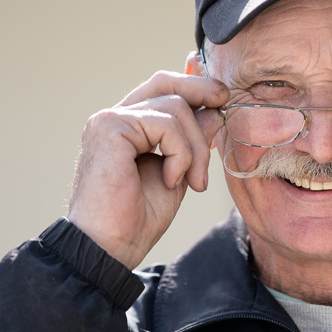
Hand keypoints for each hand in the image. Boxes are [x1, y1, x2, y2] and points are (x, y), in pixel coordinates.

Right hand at [67, 71, 227, 268]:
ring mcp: (109, 120)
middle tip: (224, 104)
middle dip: (201, 90)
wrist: (108, 249)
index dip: (194, 88)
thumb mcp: (178, 174)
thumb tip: (214, 111)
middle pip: (165, 82)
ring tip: (193, 181)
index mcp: (126, 128)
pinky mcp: (110, 128)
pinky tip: (172, 180)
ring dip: (196, 146)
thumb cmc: (136, 220)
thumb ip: (191, 142)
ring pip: (175, 107)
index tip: (221, 100)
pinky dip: (182, 153)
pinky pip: (166, 124)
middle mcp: (114, 119)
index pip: (161, 89)